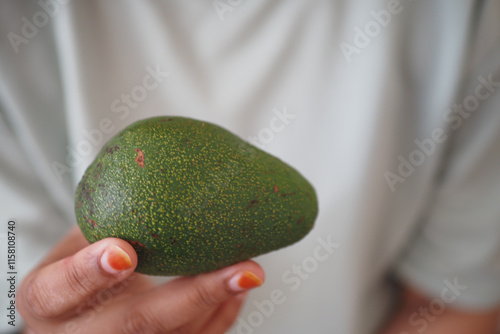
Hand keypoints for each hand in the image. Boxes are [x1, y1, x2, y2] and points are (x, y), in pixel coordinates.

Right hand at [18, 226, 264, 333]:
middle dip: (193, 296)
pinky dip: (222, 316)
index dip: (90, 273)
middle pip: (137, 325)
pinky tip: (239, 289)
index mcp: (48, 302)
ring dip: (218, 304)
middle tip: (238, 270)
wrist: (71, 319)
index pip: (60, 291)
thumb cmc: (71, 272)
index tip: (124, 251)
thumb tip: (154, 165)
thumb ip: (101, 218)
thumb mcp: (72, 243)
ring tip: (249, 271)